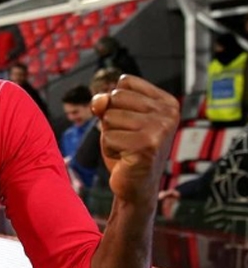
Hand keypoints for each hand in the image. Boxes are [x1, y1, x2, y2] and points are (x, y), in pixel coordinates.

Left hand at [91, 75, 178, 204]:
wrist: (136, 185)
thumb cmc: (127, 149)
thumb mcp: (115, 119)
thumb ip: (105, 103)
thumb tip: (98, 101)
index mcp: (167, 102)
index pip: (125, 82)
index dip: (116, 103)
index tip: (130, 122)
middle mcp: (168, 114)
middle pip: (115, 97)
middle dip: (111, 119)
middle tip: (127, 138)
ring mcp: (160, 130)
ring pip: (109, 117)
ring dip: (109, 135)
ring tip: (126, 148)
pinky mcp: (147, 146)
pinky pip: (108, 138)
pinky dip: (109, 149)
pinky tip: (125, 158)